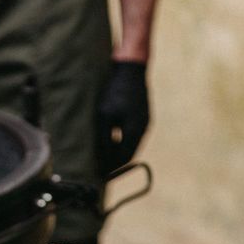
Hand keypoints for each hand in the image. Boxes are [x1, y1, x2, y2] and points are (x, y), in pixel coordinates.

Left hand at [96, 61, 149, 176]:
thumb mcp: (105, 115)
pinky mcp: (141, 114)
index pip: (124, 158)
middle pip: (128, 153)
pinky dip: (121, 140)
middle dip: (114, 162)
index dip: (112, 167)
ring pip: (130, 143)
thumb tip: (101, 157)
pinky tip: (109, 140)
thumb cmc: (114, 91)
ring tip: (102, 157)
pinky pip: (130, 133)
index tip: (99, 174)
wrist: (129, 69)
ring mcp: (144, 121)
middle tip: (99, 169)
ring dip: (117, 151)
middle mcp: (142, 128)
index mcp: (135, 131)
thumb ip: (104, 137)